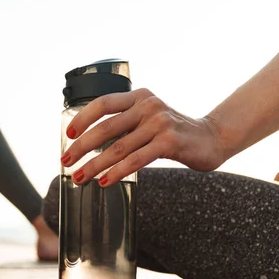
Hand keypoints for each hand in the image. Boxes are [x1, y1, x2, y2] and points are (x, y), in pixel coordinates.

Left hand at [62, 88, 224, 185]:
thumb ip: (126, 122)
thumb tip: (89, 142)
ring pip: (117, 148)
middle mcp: (148, 106)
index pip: (103, 104)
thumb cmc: (173, 131)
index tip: (68, 135)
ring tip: (79, 178)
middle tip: (66, 162)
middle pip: (105, 128)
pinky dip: (116, 173)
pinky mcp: (169, 142)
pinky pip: (135, 160)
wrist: (212, 138)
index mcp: (139, 97)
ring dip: (94, 165)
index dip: (82, 119)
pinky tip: (104, 181)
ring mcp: (159, 123)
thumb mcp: (148, 118)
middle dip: (81, 147)